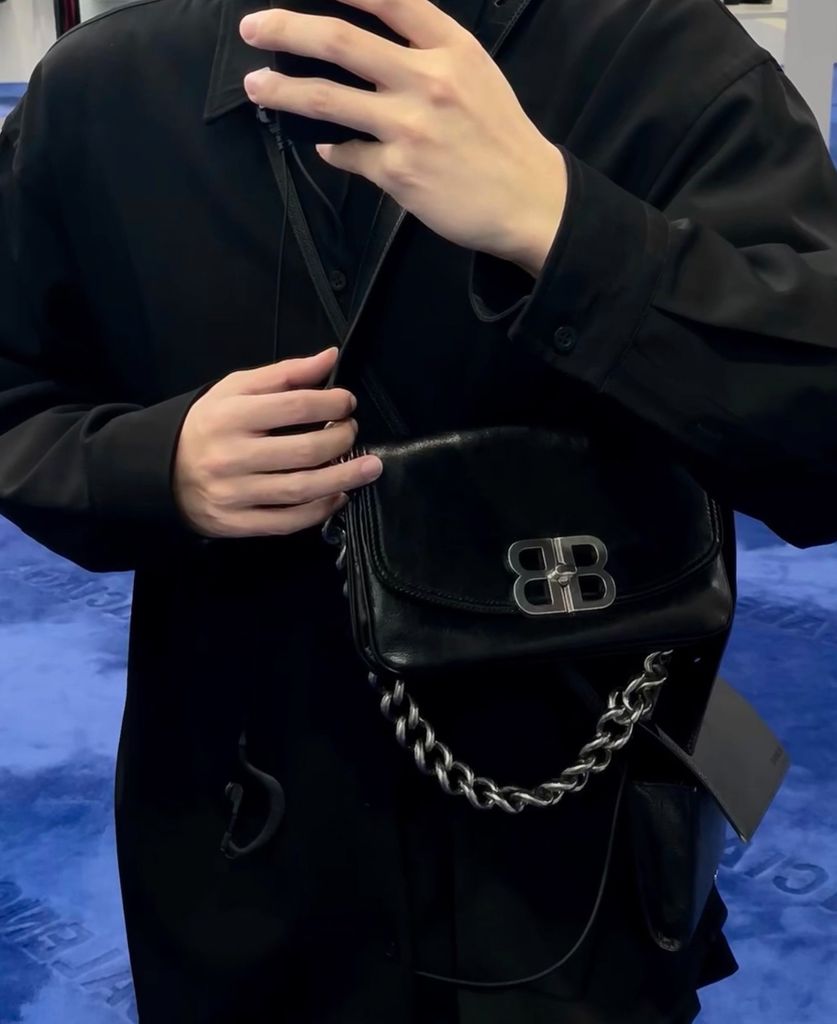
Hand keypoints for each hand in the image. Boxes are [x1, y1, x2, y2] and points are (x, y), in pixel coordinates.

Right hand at [173, 347, 382, 538]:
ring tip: (369, 467)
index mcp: (231, 416)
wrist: (160, 471)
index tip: (346, 402)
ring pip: (302, 489)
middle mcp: (232, 456)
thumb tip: (329, 358)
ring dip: (344, 478)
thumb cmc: (207, 426)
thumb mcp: (235, 389)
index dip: (332, 404)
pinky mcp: (237, 523)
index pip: (296, 406)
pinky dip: (320, 510)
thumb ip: (284, 374)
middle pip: (305, 450)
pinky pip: (288, 521)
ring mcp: (235, 494)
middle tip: (352, 432)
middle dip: (342, 440)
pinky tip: (338, 496)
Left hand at [240, 0, 566, 271]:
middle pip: (339, 41)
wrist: (530, 200)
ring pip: (327, 99)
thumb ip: (429, 56)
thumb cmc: (503, 138)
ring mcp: (409, 127)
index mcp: (451, 48)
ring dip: (283, 91)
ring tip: (256, 86)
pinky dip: (333, 149)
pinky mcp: (398, 171)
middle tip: (254, 26)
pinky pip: (348, 154)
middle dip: (286, 28)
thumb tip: (370, 58)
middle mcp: (427, 80)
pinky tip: (326, 148)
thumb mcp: (478, 77)